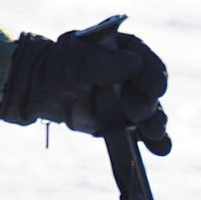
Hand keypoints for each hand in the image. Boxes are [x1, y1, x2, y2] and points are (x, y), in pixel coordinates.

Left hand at [0, 28, 170, 154]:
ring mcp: (130, 99)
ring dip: (156, 124)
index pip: (147, 62)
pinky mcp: (123, 122)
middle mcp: (133, 75)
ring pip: (152, 113)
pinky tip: (159, 148)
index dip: (154, 74)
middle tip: (137, 112)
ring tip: (153, 132)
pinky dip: (153, 142)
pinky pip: (142, 133)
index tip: (155, 88)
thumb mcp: (81, 59)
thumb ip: (107, 62)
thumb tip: (136, 64)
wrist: (41, 87)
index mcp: (125, 51)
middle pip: (152, 90)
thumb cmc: (61, 65)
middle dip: (149, 102)